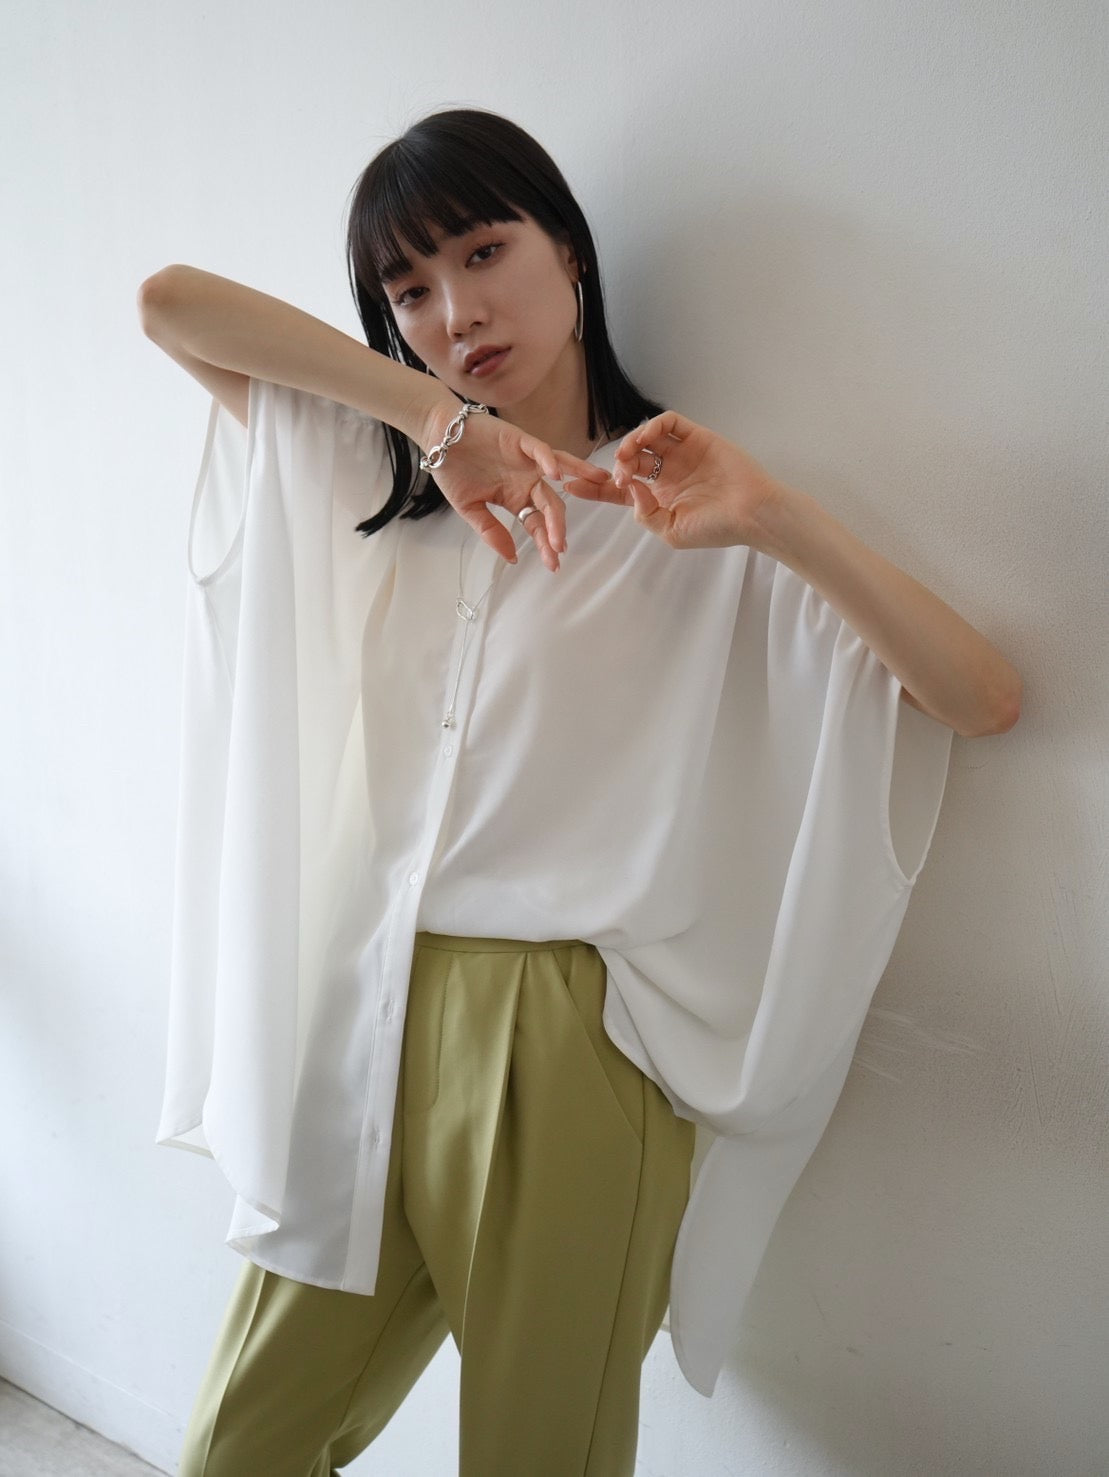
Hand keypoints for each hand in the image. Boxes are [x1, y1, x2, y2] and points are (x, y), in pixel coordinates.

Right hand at [418, 399, 611, 570]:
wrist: (438, 439)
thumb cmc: (453, 471)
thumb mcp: (470, 509)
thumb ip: (491, 531)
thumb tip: (512, 558)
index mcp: (516, 499)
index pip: (537, 525)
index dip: (546, 543)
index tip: (553, 563)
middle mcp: (527, 481)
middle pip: (550, 505)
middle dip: (557, 527)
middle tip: (559, 546)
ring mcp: (527, 461)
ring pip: (558, 472)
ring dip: (579, 478)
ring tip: (599, 484)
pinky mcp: (520, 441)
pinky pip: (540, 450)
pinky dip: (549, 461)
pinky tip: (556, 476)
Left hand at [561, 410, 781, 550]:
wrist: (750, 513)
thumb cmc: (715, 528)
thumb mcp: (671, 532)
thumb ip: (644, 513)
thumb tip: (629, 487)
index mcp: (660, 498)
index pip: (619, 490)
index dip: (595, 487)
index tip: (570, 486)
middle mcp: (667, 473)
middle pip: (629, 462)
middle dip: (614, 467)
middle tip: (616, 477)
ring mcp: (682, 454)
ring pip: (646, 439)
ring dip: (630, 446)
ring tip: (628, 461)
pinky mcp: (697, 437)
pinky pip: (669, 423)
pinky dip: (652, 427)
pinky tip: (644, 440)